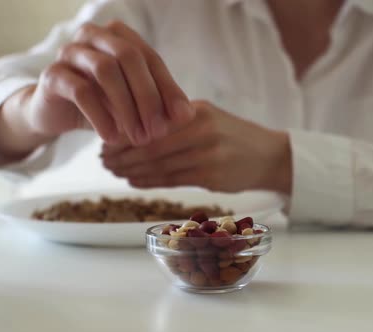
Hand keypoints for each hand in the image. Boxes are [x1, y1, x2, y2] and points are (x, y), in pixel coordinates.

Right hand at [25, 20, 192, 144]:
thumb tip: (187, 115)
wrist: (56, 112)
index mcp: (119, 36)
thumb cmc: (102, 102)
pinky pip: (81, 91)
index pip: (151, 58)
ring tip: (138, 138)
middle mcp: (94, 35)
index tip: (181, 118)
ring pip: (106, 70)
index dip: (168, 88)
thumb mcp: (134, 103)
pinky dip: (101, 117)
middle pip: (129, 57)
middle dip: (148, 97)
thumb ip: (160, 105)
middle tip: (158, 132)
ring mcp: (70, 51)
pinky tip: (112, 138)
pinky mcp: (52, 75)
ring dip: (127, 108)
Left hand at [100, 100, 291, 193]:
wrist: (268, 155)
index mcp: (196, 111)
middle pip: (150, 146)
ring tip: (114, 172)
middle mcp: (202, 130)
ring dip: (131, 171)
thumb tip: (130, 130)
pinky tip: (134, 182)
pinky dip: (148, 182)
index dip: (124, 136)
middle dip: (122, 156)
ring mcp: (207, 155)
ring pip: (158, 165)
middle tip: (103, 161)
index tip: (105, 144)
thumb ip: (173, 121)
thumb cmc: (231, 135)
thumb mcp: (206, 116)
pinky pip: (171, 180)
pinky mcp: (211, 177)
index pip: (150, 123)